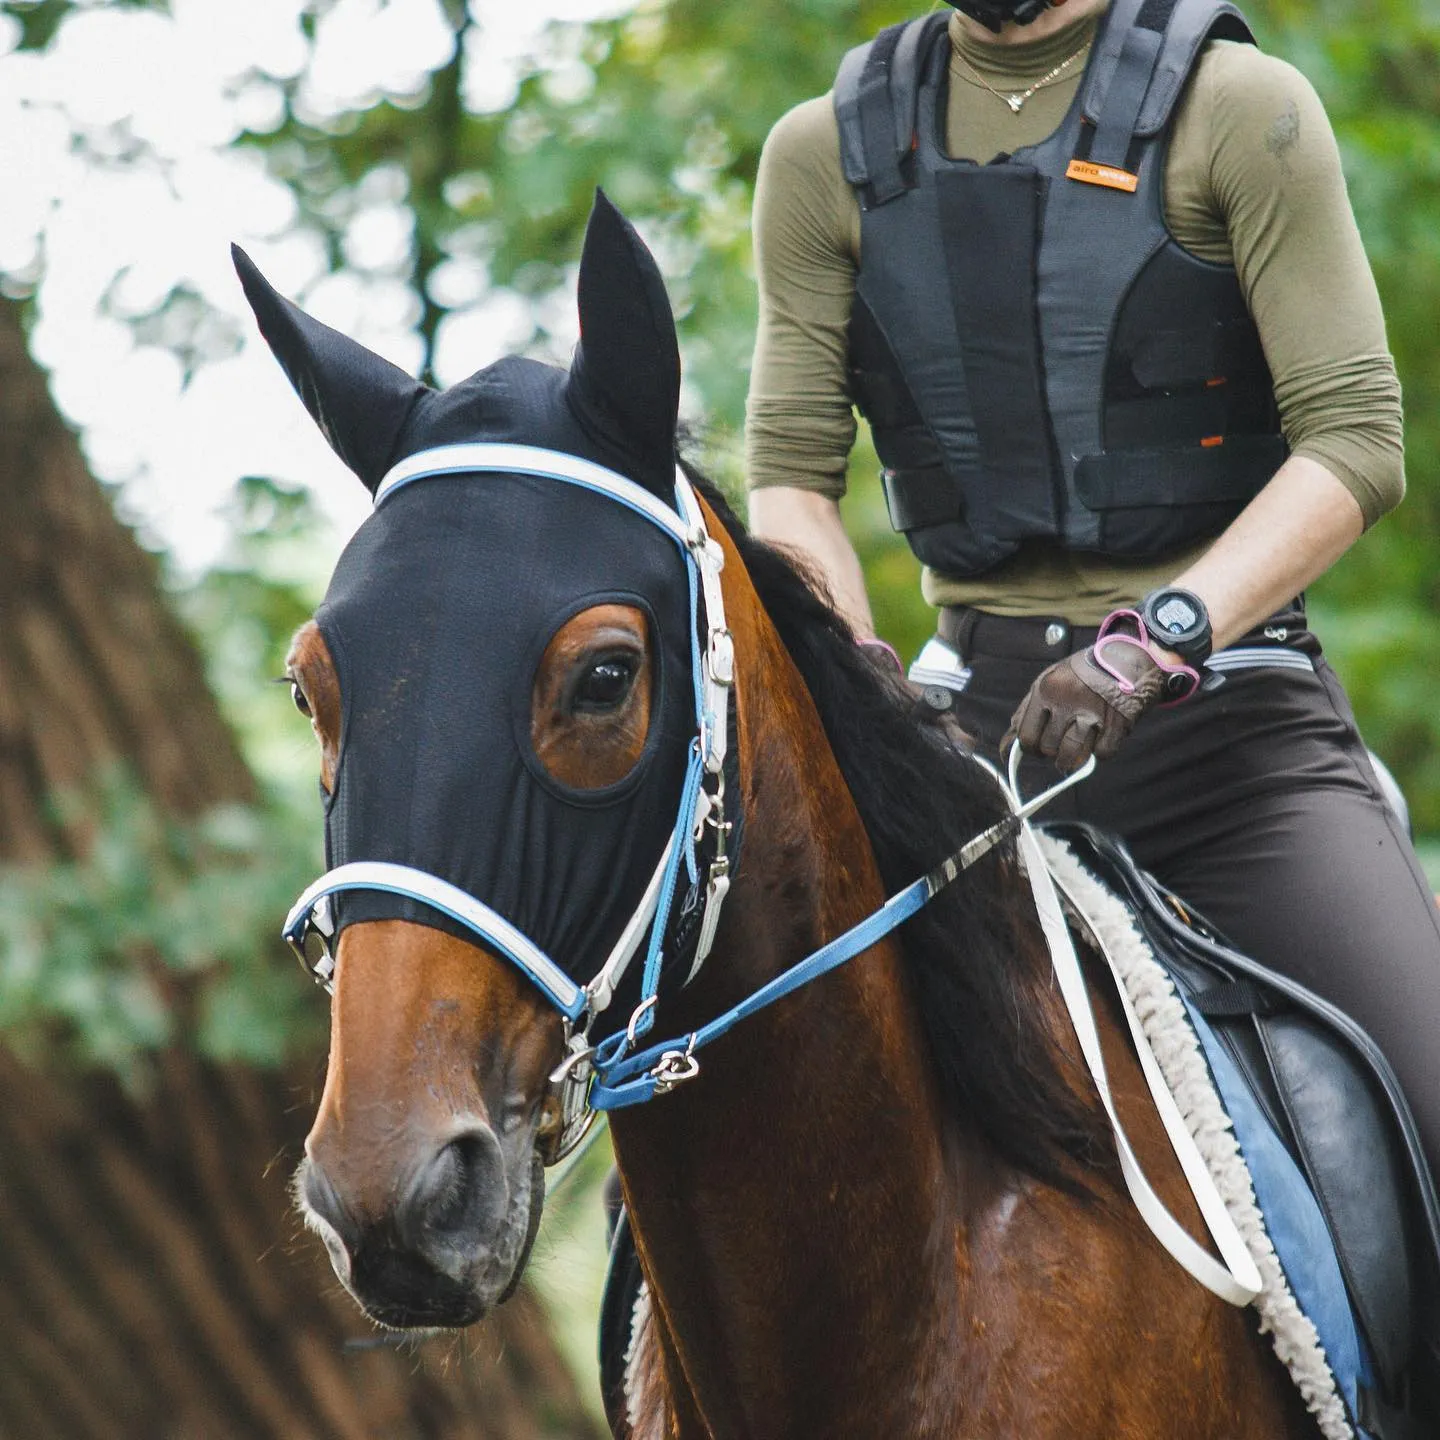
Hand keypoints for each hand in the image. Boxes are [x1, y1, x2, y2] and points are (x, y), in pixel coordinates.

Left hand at [1003, 614, 1196, 771]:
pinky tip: (1099, 742)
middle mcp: (1067, 702)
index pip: (1026, 737)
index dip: (1030, 749)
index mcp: (1045, 690)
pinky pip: (1101, 754)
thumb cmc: (1081, 673)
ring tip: (1072, 757)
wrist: (1127, 657)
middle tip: (1058, 748)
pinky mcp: (1117, 723)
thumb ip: (1026, 711)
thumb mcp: (1048, 681)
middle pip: (1048, 748)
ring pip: (1071, 756)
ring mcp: (1093, 713)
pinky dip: (1099, 753)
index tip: (1036, 749)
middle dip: (1051, 754)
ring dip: (1070, 762)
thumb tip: (1006, 745)